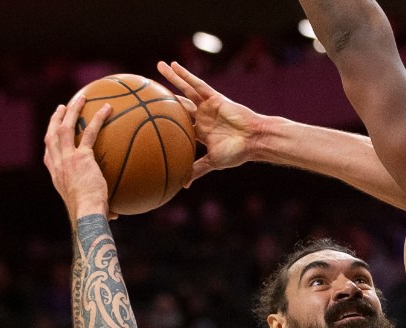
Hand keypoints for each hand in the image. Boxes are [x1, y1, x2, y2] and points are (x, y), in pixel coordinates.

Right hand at [42, 95, 112, 220]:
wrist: (86, 213)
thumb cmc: (90, 215)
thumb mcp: (92, 209)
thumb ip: (103, 207)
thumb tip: (116, 214)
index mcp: (56, 176)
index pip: (49, 154)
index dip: (50, 141)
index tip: (52, 132)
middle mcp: (57, 164)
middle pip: (51, 135)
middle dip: (55, 119)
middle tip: (62, 107)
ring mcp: (67, 159)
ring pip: (65, 128)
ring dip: (72, 110)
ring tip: (81, 97)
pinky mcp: (81, 157)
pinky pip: (89, 132)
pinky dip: (98, 118)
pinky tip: (108, 108)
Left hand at [158, 61, 268, 184]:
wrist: (255, 140)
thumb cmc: (237, 152)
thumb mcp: (213, 161)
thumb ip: (197, 169)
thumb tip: (183, 184)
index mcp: (201, 132)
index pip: (180, 124)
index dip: (167, 120)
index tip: (151, 116)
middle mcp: (203, 117)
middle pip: (180, 104)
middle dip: (166, 97)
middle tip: (149, 89)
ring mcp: (208, 106)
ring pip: (186, 90)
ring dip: (173, 78)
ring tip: (159, 65)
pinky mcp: (215, 97)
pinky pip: (197, 84)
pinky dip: (185, 75)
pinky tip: (174, 65)